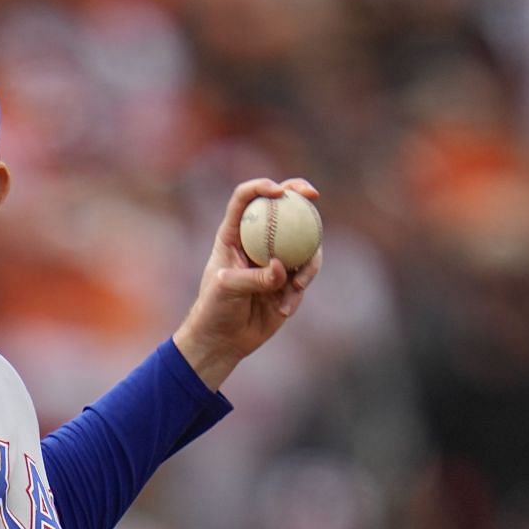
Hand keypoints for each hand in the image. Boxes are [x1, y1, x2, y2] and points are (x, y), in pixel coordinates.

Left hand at [172, 177, 321, 388]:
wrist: (223, 341)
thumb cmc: (214, 310)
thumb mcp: (227, 289)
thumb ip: (254, 277)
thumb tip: (283, 268)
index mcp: (234, 234)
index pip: (246, 199)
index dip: (261, 187)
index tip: (278, 191)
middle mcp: (257, 241)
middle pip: (282, 207)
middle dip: (300, 194)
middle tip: (313, 194)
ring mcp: (277, 259)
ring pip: (303, 242)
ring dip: (306, 259)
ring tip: (296, 285)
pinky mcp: (289, 280)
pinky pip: (304, 274)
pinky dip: (299, 289)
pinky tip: (285, 307)